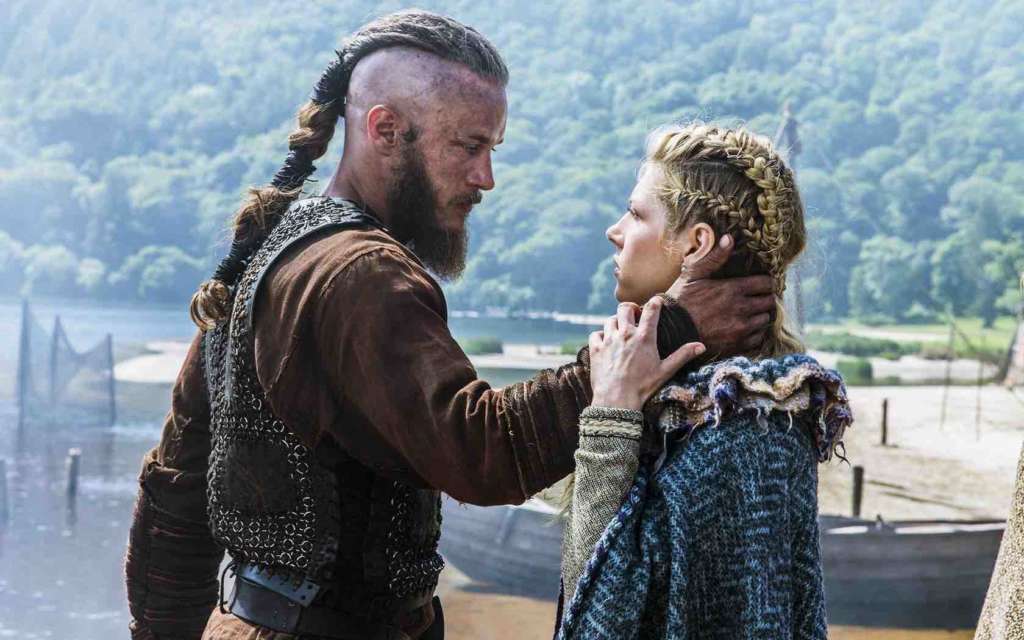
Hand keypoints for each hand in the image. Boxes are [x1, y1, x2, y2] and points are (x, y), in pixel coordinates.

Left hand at [589, 298, 705, 410]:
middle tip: (635, 314)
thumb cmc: (643, 387)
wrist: (616, 400)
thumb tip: (701, 346)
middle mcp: (625, 334)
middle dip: (631, 308)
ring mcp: (608, 341)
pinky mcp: (595, 349)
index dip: (655, 302)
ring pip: (610, 320)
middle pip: (625, 308)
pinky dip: (601, 335)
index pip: (650, 311)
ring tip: (621, 329)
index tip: (656, 300)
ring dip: (616, 321)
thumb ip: (682, 356)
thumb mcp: (665, 371)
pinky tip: (606, 341)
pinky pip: (596, 334)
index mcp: (644, 338)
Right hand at [666, 234, 774, 354]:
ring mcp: (741, 328)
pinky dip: (755, 334)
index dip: (765, 283)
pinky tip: (744, 329)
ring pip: (765, 320)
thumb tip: (729, 238)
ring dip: (760, 316)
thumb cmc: (681, 301)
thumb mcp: (694, 274)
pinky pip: (758, 339)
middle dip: (764, 299)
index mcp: (734, 289)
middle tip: (755, 299)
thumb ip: (714, 257)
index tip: (759, 284)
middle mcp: (742, 308)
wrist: (671, 332)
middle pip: (769, 302)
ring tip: (749, 314)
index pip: (767, 283)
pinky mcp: (737, 345)